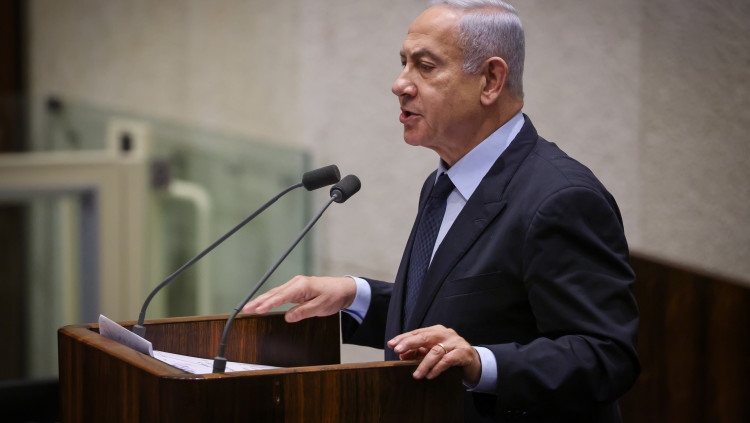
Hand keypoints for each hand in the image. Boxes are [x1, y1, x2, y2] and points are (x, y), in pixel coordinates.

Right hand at [241, 276, 356, 322]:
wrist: (343, 289)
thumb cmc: (333, 296)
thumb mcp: (320, 307)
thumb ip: (303, 312)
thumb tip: (288, 317)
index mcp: (301, 286)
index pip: (281, 296)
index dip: (268, 304)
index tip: (257, 310)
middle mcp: (296, 283)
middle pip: (273, 293)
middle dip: (258, 301)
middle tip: (245, 309)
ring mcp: (295, 285)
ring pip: (275, 293)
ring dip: (262, 300)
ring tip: (249, 307)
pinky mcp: (296, 289)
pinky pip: (280, 294)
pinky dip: (270, 299)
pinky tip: (263, 304)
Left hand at [387, 325, 481, 384]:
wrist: (475, 363)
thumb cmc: (451, 356)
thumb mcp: (433, 353)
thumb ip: (419, 353)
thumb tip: (401, 355)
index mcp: (437, 331)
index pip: (417, 333)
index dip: (404, 338)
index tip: (391, 344)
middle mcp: (446, 334)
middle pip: (425, 336)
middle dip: (410, 343)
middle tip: (398, 350)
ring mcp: (455, 342)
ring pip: (436, 351)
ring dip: (424, 364)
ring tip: (416, 375)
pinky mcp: (464, 353)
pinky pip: (448, 360)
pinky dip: (437, 368)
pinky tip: (430, 375)